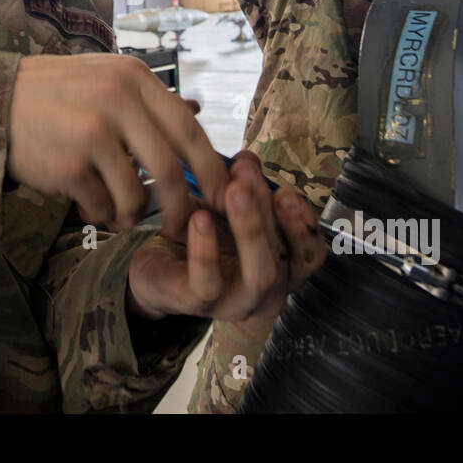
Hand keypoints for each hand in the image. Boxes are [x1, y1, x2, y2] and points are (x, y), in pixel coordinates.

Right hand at [5, 53, 228, 240]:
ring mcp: (92, 133)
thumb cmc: (55, 92)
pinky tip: (89, 207)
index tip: (222, 195)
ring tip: (123, 216)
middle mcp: (117, 101)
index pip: (188, 127)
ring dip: (134, 215)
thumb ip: (148, 97)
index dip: (211, 167)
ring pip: (136, 194)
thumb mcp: (105, 76)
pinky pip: (100, 205)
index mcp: (133, 78)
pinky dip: (100, 214)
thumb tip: (196, 110)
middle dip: (183, 205)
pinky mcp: (68, 165)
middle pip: (170, 168)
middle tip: (184, 225)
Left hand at [125, 151, 326, 328]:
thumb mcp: (221, 208)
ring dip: (250, 227)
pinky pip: (208, 281)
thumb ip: (240, 186)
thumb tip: (248, 159)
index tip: (287, 191)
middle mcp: (266, 291)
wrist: (152, 267)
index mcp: (280, 267)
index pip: (310, 253)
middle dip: (268, 208)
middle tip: (247, 172)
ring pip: (259, 273)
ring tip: (234, 190)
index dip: (306, 225)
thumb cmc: (199, 237)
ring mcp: (235, 303)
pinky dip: (206, 249)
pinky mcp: (198, 304)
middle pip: (283, 254)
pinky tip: (199, 218)